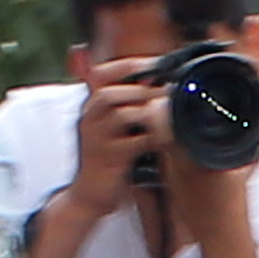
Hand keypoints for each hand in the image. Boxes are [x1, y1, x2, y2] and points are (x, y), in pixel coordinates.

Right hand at [66, 58, 161, 214]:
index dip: (129, 65)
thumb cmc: (109, 157)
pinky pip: (133, 143)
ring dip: (148, 111)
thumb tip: (159, 85)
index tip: (157, 63)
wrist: (90, 194)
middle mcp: (89, 119)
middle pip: (109, 92)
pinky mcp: (109, 159)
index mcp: (91, 107)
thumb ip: (129, 107)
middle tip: (169, 90)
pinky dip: (153, 137)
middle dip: (142, 88)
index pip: (101, 74)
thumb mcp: (115, 127)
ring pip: (120, 115)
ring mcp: (97, 139)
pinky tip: (166, 137)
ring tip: (169, 112)